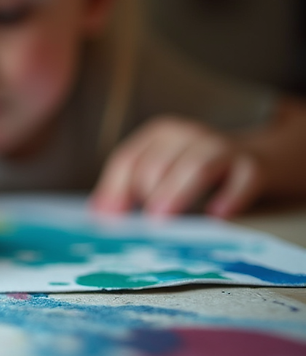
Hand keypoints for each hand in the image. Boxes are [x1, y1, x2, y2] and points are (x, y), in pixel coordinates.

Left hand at [92, 116, 262, 216]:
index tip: (108, 218)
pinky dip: (231, 196)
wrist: (257, 157)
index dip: (115, 189)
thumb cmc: (195, 169)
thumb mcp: (160, 171)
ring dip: (177, 191)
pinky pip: (243, 178)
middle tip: (140, 221)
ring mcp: (223, 147)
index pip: (129, 159)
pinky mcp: (254, 165)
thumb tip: (98, 215)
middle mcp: (188, 135)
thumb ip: (126, 188)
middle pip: (159, 161)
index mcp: (160, 134)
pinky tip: (218, 214)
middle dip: (146, 190)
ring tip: (161, 217)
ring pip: (197, 165)